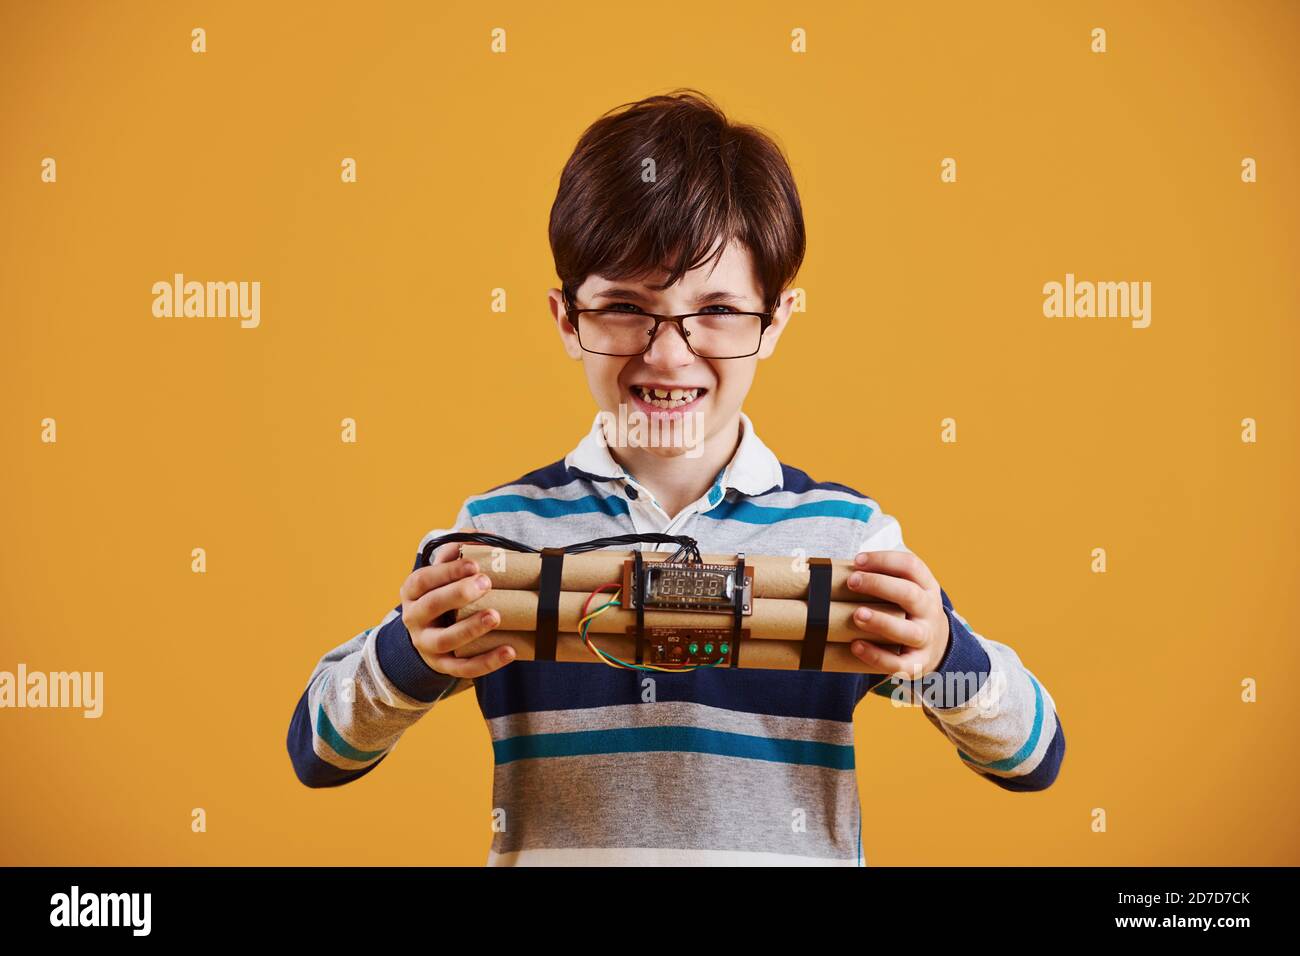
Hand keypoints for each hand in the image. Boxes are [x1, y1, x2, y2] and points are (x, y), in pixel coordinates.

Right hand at [399, 531, 514, 677]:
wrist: (428, 635)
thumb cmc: (443, 594)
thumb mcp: (443, 573)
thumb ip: (457, 552)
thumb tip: (482, 539)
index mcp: (412, 592)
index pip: (423, 580)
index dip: (447, 571)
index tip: (474, 564)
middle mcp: (415, 619)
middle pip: (430, 607)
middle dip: (458, 594)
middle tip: (486, 583)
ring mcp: (427, 645)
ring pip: (445, 640)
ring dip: (470, 628)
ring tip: (495, 616)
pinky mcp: (443, 666)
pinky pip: (464, 668)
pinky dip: (487, 662)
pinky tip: (510, 650)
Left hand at [844, 550, 949, 679]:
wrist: (937, 646)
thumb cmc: (907, 611)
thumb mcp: (906, 590)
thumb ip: (882, 579)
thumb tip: (834, 571)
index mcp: (926, 587)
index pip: (911, 566)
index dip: (884, 560)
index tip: (858, 561)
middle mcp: (929, 611)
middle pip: (910, 594)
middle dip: (879, 585)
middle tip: (852, 581)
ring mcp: (926, 638)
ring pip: (908, 631)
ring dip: (881, 621)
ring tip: (857, 615)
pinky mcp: (918, 664)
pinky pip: (899, 664)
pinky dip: (877, 656)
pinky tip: (856, 646)